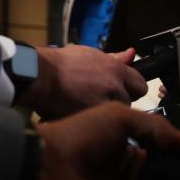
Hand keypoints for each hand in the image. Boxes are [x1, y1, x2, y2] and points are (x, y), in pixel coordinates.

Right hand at [25, 45, 147, 118]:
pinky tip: (80, 114)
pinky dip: (93, 122)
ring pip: (115, 115)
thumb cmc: (61, 64)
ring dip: (106, 113)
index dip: (132, 88)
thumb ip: (115, 58)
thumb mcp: (91, 54)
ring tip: (87, 106)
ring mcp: (103, 106)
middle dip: (118, 101)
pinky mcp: (91, 121)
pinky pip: (99, 124)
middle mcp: (114, 89)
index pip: (141, 85)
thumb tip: (131, 54)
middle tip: (100, 97)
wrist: (39, 77)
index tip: (124, 89)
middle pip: (129, 102)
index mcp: (116, 71)